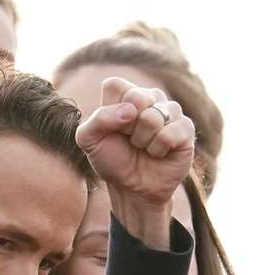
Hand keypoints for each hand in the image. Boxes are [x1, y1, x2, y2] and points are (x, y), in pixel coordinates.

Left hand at [75, 77, 194, 248]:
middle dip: (127, 127)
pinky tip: (158, 154)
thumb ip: (98, 119)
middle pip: (136, 98)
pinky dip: (158, 150)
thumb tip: (131, 110)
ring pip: (153, 116)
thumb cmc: (112, 161)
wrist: (133, 189)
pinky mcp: (186, 128)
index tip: (113, 128)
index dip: (111, 110)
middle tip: (129, 140)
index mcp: (126, 94)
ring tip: (143, 147)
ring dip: (142, 140)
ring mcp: (170, 111)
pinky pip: (169, 133)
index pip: (115, 85)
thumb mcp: (89, 141)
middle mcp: (150, 97)